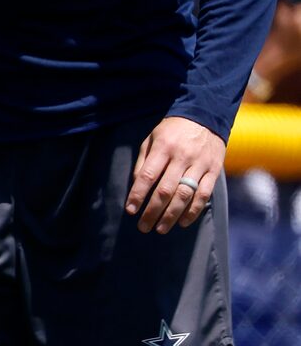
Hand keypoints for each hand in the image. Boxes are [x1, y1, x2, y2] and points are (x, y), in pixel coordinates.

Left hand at [126, 115, 224, 233]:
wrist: (205, 116)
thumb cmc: (172, 131)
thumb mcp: (151, 139)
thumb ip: (143, 162)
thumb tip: (136, 186)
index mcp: (163, 148)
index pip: (147, 176)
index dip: (138, 195)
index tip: (130, 210)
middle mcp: (182, 157)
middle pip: (166, 190)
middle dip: (153, 211)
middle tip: (143, 227)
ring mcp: (200, 164)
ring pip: (185, 195)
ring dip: (172, 215)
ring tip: (161, 228)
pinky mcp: (214, 170)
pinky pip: (204, 194)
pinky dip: (193, 210)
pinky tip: (183, 222)